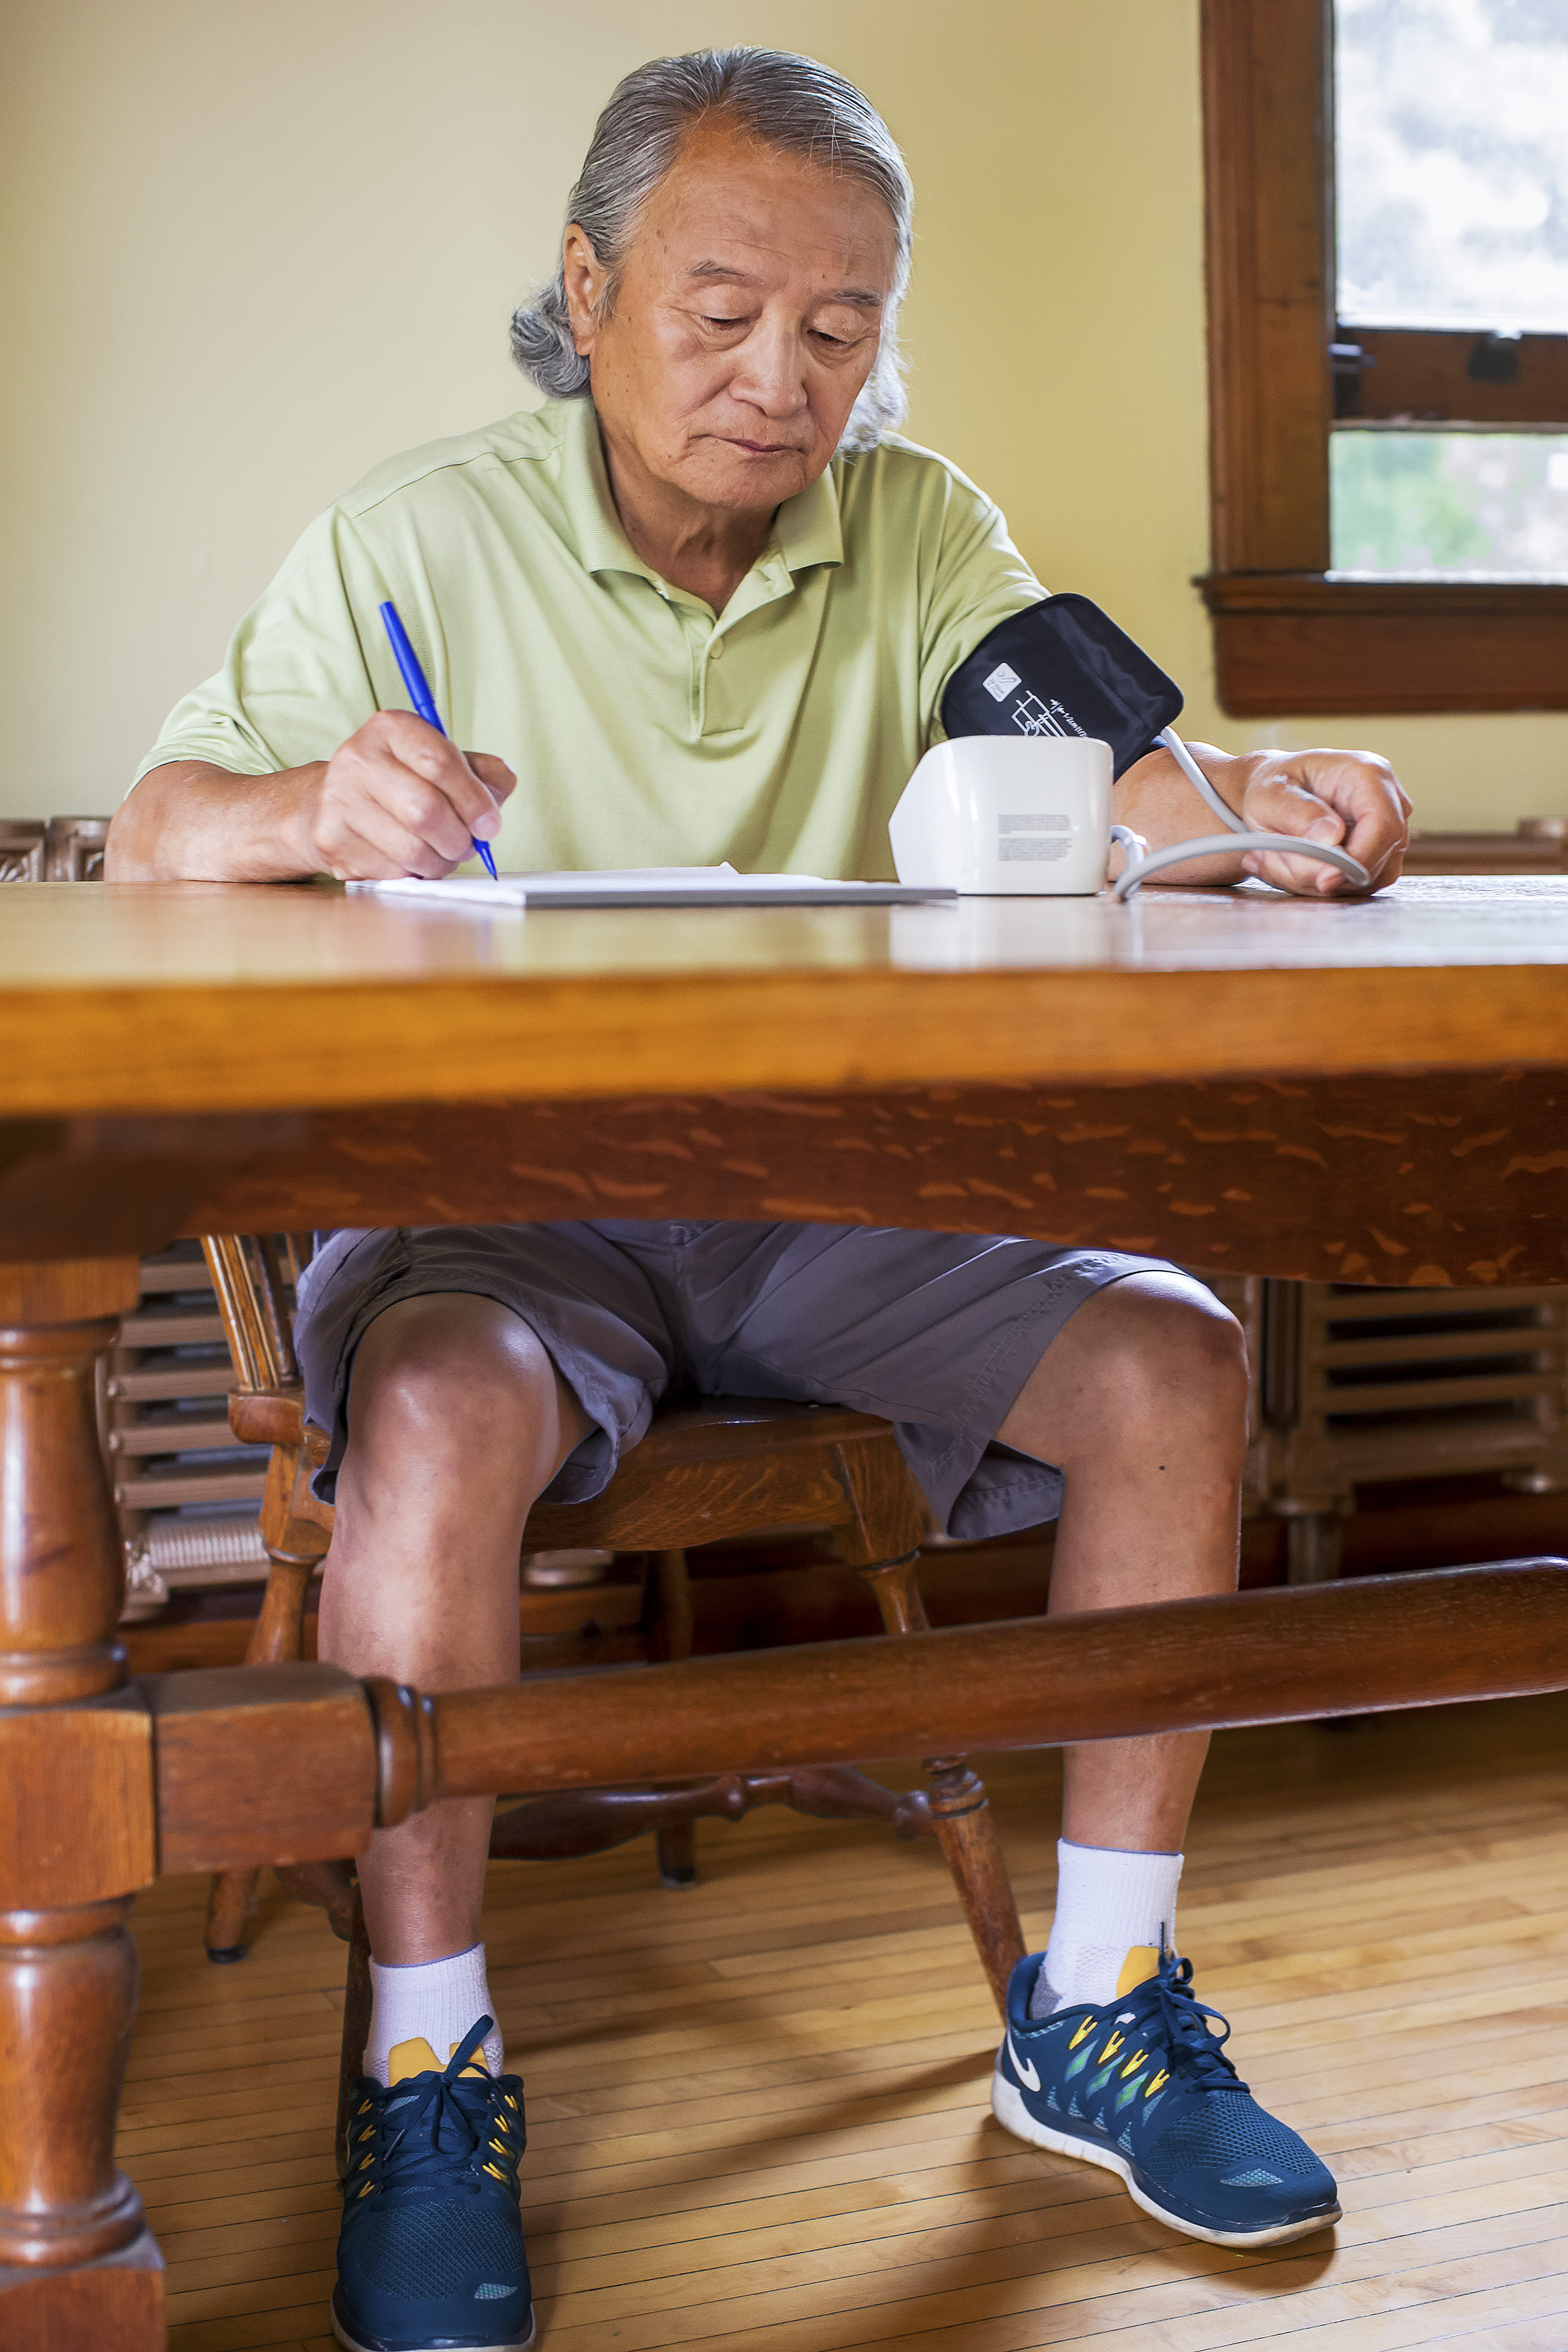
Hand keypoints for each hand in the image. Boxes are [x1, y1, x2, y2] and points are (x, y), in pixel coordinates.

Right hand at [293, 711, 515, 880]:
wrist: (329, 803)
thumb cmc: (401, 783)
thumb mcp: (443, 763)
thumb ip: (483, 775)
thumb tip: (495, 805)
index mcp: (392, 728)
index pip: (440, 763)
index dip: (474, 801)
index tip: (490, 825)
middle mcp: (359, 758)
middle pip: (425, 811)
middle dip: (459, 839)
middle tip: (467, 846)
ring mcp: (340, 799)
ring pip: (411, 849)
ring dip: (440, 862)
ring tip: (441, 854)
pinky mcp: (332, 839)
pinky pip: (392, 871)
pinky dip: (413, 873)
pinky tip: (409, 860)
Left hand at [1230, 745, 1410, 896]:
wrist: (1273, 795)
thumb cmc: (1273, 786)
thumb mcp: (1269, 794)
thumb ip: (1296, 814)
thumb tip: (1331, 839)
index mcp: (1365, 774)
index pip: (1383, 825)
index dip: (1358, 859)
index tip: (1324, 880)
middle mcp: (1386, 801)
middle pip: (1377, 857)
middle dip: (1326, 872)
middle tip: (1282, 860)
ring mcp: (1385, 831)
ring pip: (1366, 879)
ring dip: (1316, 880)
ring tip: (1282, 857)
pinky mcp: (1377, 856)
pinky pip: (1356, 886)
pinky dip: (1319, 885)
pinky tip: (1295, 865)